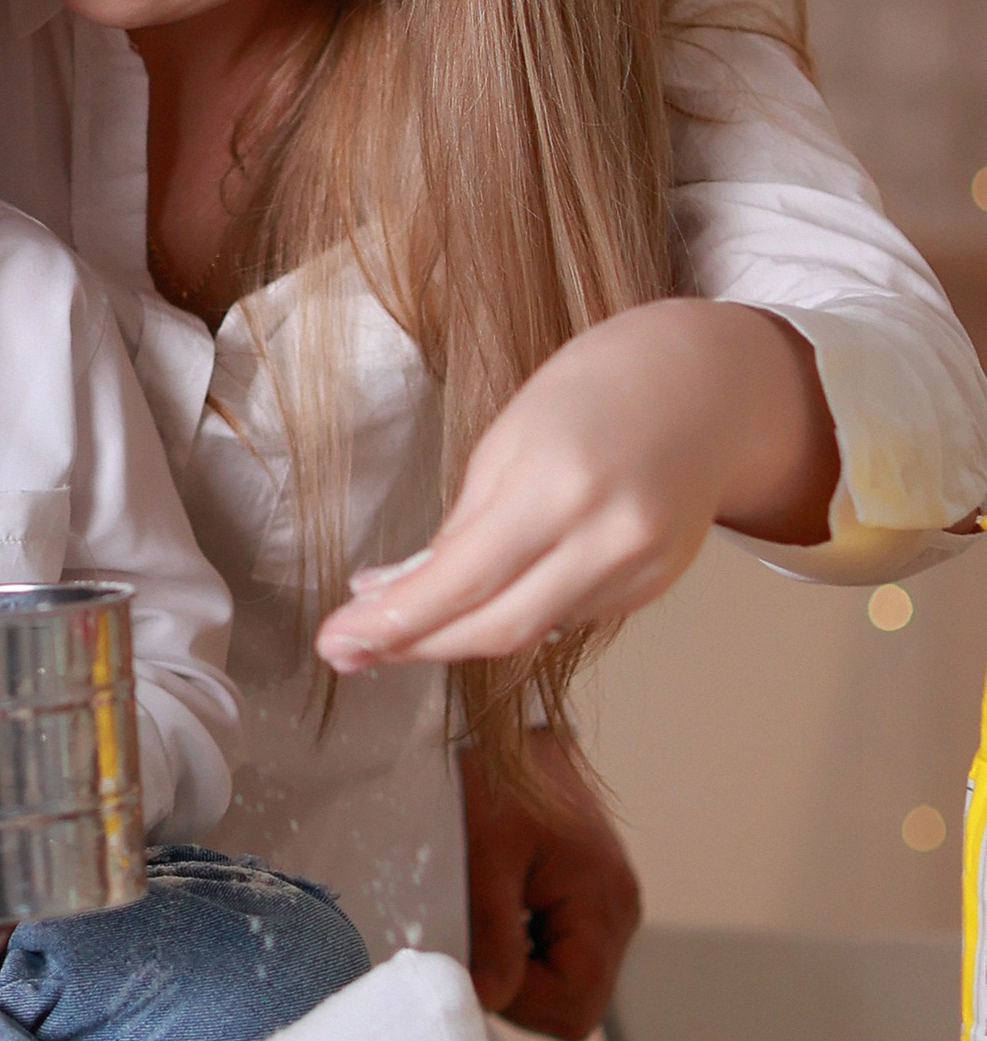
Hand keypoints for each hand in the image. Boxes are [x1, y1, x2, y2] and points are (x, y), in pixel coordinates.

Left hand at [315, 300, 836, 669]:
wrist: (703, 387)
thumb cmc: (589, 396)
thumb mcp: (506, 442)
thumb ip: (461, 525)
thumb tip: (395, 591)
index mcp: (555, 487)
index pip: (460, 582)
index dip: (393, 623)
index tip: (337, 641)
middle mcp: (605, 538)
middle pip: (496, 628)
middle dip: (413, 646)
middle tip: (348, 652)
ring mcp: (639, 569)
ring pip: (529, 632)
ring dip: (454, 636)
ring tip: (393, 629)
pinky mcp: (655, 587)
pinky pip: (566, 618)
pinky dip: (513, 615)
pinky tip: (477, 605)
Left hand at [462, 735, 640, 1040]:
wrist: (508, 723)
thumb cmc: (497, 777)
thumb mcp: (486, 853)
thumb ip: (492, 931)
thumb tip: (490, 999)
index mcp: (603, 903)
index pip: (576, 1004)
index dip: (520, 1000)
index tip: (473, 966)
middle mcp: (618, 910)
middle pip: (577, 998)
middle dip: (519, 987)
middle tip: (473, 944)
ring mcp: (607, 903)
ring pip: (569, 978)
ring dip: (521, 966)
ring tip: (483, 919)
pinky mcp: (589, 894)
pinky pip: (563, 948)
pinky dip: (527, 946)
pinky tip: (499, 909)